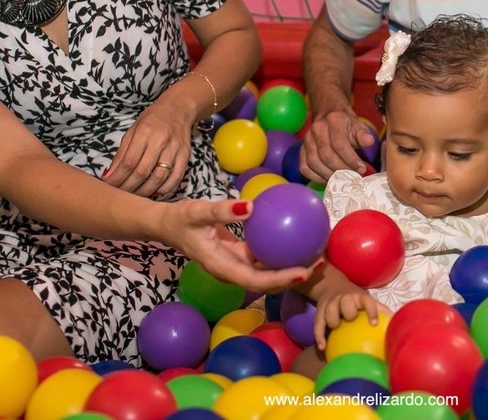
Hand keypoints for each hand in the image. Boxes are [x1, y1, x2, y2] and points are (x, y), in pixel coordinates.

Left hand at [105, 102, 191, 197]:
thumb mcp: (133, 130)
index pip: (129, 161)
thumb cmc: (152, 120)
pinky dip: (165, 189)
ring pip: (159, 177)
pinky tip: (155, 192)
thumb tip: (110, 175)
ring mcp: (174, 149)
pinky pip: (176, 177)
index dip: (118, 177)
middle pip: (143, 171)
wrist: (178, 109)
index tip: (109, 186)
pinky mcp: (185, 155)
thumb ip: (122, 153)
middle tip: (120, 195)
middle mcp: (160, 141)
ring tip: (135, 196)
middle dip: (129, 187)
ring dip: (145, 191)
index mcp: (144, 133)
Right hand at [165, 199, 312, 292]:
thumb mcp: (197, 211)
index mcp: (222, 268)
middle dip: (294, 276)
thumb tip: (250, 206)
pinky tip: (296, 237)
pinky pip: (263, 256)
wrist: (167, 225)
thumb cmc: (180, 219)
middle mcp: (232, 271)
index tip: (303, 271)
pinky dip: (280, 251)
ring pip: (267, 271)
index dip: (280, 279)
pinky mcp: (239, 255)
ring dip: (291, 265)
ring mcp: (236, 264)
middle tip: (320, 262)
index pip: (256, 280)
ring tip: (316, 251)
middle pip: (267, 282)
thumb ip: (221, 211)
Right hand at [301, 108, 374, 181]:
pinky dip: (316, 177)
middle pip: (326, 155)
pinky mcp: (301, 150)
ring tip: (342, 180)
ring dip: (329, 175)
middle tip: (352, 177)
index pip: (339, 144)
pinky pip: (305, 167)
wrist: (329, 116)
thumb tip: (369, 141)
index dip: (350, 159)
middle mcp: (317, 128)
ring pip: (314, 162)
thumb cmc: (347, 125)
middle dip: (341, 169)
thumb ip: (364, 135)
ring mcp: (307, 140)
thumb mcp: (358, 126)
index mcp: (333, 120)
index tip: (361, 169)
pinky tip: (328, 179)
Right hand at [313, 289, 389, 349]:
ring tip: (336, 329)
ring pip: (329, 311)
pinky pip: (317, 324)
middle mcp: (344, 298)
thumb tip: (397, 322)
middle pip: (345, 303)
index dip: (371, 311)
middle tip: (350, 320)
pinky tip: (322, 347)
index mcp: (359, 296)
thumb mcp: (367, 300)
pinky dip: (319, 335)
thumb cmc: (355, 298)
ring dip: (333, 321)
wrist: (332, 284)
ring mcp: (331, 303)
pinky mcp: (319, 311)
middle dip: (349, 312)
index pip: (367, 301)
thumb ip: (381, 310)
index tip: (374, 323)